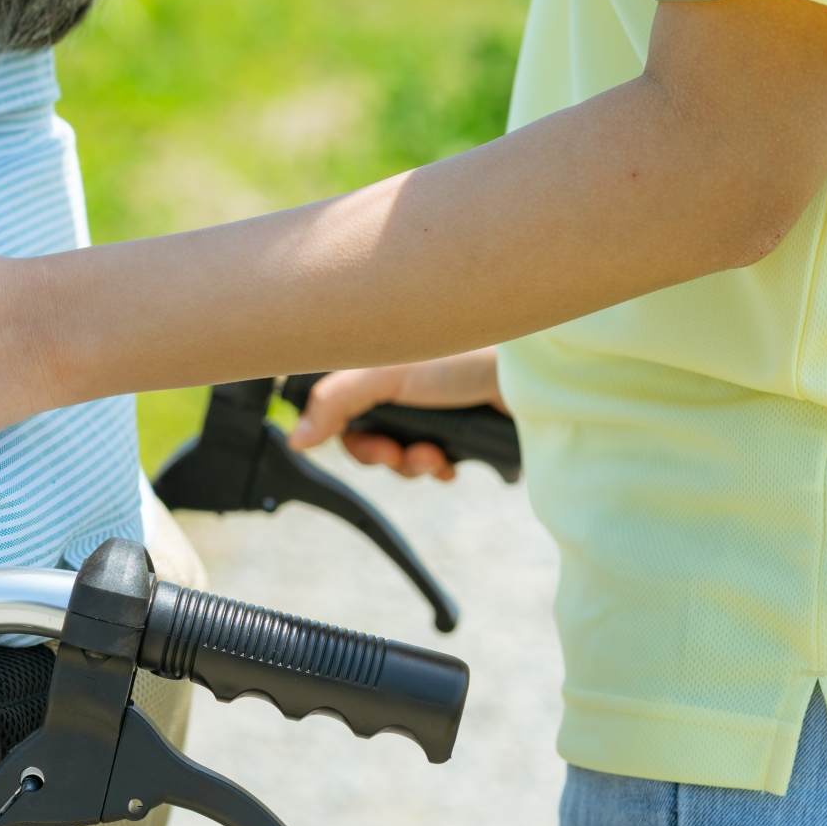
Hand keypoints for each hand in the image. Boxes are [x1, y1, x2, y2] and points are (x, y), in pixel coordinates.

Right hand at [287, 349, 504, 480]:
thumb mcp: (387, 373)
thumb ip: (336, 401)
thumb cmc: (463, 356)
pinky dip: (441, 469)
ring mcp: (433, 414)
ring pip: (404, 460)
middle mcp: (404, 392)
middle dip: (388, 458)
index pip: (344, 419)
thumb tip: (296, 438)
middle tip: (407, 455)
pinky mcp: (461, 433)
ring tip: (439, 458)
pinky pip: (437, 466)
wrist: (530, 375)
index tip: (378, 449)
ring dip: (416, 467)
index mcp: (380, 371)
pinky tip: (454, 464)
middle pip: (373, 444)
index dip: (356, 443)